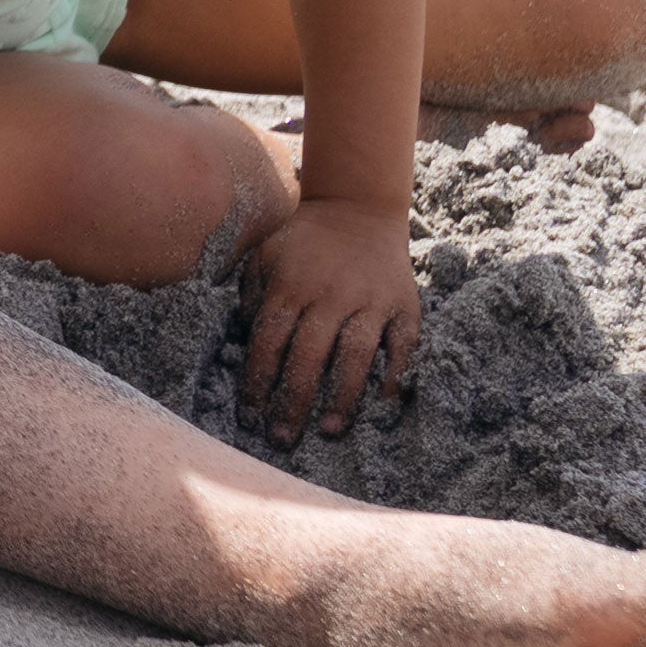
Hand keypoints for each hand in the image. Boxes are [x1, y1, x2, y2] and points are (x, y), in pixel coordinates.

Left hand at [240, 195, 420, 441]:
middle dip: (293, 401)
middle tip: (281, 439)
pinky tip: (382, 402)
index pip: (269, 340)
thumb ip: (251, 293)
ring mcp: (371, 301)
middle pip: (310, 355)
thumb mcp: (267, 254)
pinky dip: (394, 373)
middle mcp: (331, 295)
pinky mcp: (404, 305)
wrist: (360, 207)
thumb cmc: (304, 239)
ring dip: (342, 396)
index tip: (248, 416)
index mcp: (291, 285)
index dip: (257, 380)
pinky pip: (402, 345)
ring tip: (328, 430)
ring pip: (356, 355)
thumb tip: (241, 339)